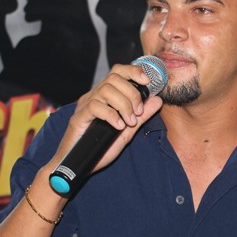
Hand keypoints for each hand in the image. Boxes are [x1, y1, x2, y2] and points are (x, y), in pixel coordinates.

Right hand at [49, 63, 163, 172]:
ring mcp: (85, 105)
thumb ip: (142, 115)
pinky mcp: (79, 117)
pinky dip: (111, 115)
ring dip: (124, 105)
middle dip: (132, 93)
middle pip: (114, 79)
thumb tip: (157, 99)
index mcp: (105, 95)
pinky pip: (95, 106)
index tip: (146, 81)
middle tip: (138, 112)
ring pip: (106, 90)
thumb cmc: (101, 147)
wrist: (81, 164)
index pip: (117, 72)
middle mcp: (94, 96)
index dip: (133, 71)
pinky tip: (118, 127)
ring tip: (129, 122)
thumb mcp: (128, 130)